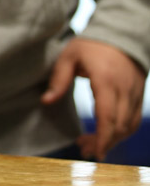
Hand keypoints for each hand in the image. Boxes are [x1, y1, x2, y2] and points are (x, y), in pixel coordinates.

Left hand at [41, 38, 145, 159]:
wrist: (122, 33)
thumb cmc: (92, 45)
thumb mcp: (70, 56)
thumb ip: (59, 79)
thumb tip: (46, 101)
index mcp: (106, 80)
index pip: (107, 116)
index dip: (102, 138)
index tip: (94, 152)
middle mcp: (124, 90)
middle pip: (119, 126)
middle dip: (103, 143)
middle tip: (84, 149)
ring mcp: (134, 93)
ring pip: (129, 126)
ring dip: (113, 140)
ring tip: (92, 145)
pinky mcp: (138, 95)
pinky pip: (134, 120)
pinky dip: (122, 132)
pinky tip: (107, 135)